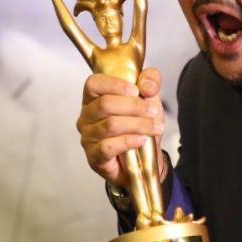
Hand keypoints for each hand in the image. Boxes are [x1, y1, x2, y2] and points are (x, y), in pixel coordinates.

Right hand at [77, 68, 163, 186]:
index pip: (94, 84)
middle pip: (105, 104)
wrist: (142, 158)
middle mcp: (87, 116)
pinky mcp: (94, 157)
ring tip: (154, 127)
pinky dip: (128, 141)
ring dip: (137, 124)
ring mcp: (88, 137)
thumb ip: (151, 82)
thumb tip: (146, 86)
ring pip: (110, 125)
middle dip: (134, 106)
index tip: (136, 90)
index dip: (115, 84)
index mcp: (95, 98)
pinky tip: (141, 140)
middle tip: (153, 111)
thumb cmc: (139, 125)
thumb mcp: (150, 99)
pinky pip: (108, 146)